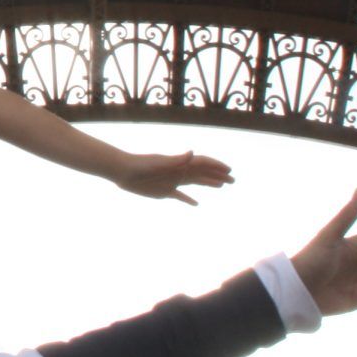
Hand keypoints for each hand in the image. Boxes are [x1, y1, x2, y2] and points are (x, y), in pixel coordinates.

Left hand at [111, 150, 233, 206]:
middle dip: (217, 175)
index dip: (216, 166)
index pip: (202, 163)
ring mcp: (172, 181)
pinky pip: (180, 195)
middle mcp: (179, 171)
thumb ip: (176, 160)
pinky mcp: (164, 191)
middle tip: (232, 180)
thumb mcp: (159, 162)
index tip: (229, 170)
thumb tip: (192, 153)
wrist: (123, 172)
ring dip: (208, 183)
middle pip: (202, 173)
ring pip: (195, 182)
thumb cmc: (140, 165)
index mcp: (179, 163)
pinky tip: (195, 203)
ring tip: (221, 185)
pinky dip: (188, 199)